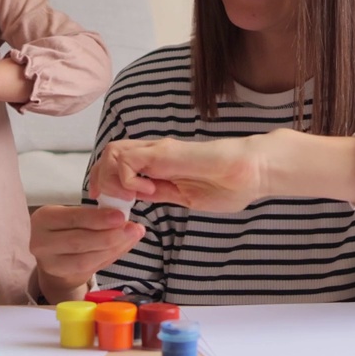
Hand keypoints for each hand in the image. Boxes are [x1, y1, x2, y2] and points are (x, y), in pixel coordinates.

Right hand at [29, 204, 144, 302]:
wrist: (54, 256)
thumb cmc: (67, 229)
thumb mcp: (73, 216)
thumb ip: (95, 216)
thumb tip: (125, 218)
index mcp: (44, 218)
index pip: (72, 218)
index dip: (97, 218)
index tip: (120, 216)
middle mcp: (42, 242)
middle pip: (78, 242)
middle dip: (109, 236)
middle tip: (131, 229)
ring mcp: (50, 264)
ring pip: (85, 259)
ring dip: (113, 248)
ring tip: (132, 237)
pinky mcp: (63, 277)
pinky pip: (91, 269)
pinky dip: (111, 257)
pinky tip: (124, 246)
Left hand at [90, 136, 267, 212]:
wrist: (253, 171)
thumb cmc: (230, 185)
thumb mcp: (186, 197)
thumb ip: (163, 193)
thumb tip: (142, 196)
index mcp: (161, 164)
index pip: (121, 165)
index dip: (108, 183)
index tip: (113, 205)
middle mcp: (156, 153)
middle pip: (110, 155)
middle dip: (101, 179)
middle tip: (109, 202)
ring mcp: (159, 150)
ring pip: (113, 153)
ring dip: (112, 178)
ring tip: (129, 198)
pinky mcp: (165, 152)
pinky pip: (129, 160)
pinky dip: (126, 178)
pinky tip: (144, 192)